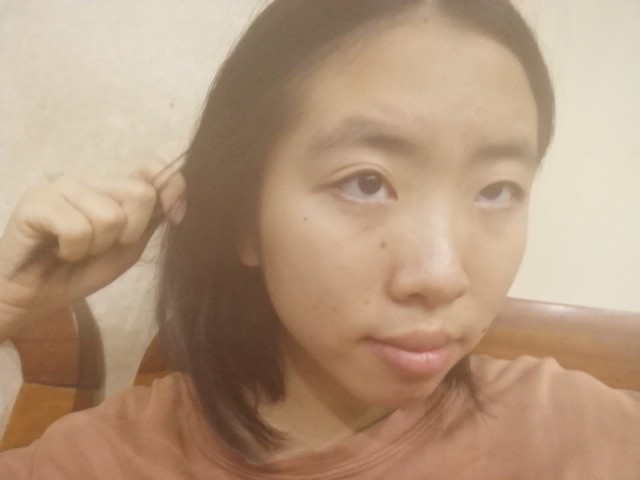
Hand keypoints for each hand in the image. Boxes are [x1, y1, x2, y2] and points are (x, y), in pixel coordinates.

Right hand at [0, 162, 184, 338]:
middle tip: (102, 247)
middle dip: (130, 233)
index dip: (172, 191)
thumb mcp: (127, 249)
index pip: (153, 168)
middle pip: (140, 194)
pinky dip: (73, 251)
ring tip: (75, 250)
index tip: (175, 218)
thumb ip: (151, 221)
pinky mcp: (35, 202)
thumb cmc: (79, 271)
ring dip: (96, 247)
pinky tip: (58, 250)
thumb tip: (176, 197)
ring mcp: (60, 187)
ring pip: (110, 216)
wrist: (32, 297)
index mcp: (112, 188)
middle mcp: (89, 180)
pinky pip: (77, 229)